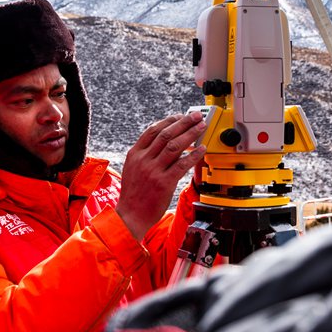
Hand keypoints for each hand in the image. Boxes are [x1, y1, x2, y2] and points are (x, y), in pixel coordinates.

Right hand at [115, 112, 207, 240]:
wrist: (130, 215)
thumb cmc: (134, 194)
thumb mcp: (133, 169)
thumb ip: (145, 155)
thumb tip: (164, 142)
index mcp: (135, 154)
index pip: (153, 130)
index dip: (169, 121)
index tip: (180, 116)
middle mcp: (143, 160)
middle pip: (166, 134)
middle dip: (184, 122)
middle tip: (196, 116)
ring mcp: (153, 171)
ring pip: (175, 146)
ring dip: (191, 134)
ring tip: (201, 127)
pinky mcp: (164, 183)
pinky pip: (182, 165)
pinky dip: (193, 155)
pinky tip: (201, 150)